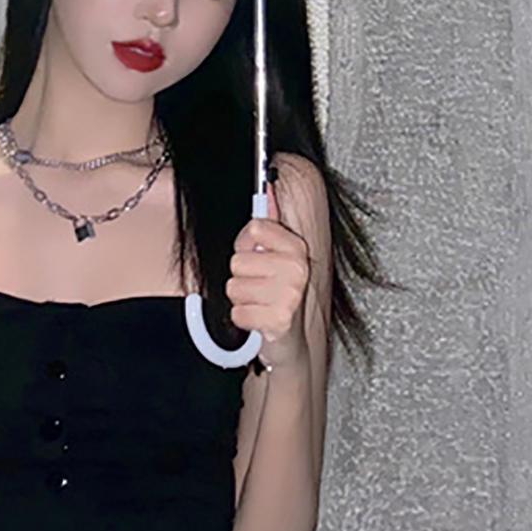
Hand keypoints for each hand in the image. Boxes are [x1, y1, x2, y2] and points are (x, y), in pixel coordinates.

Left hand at [227, 184, 310, 370]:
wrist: (288, 343)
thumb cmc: (278, 298)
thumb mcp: (278, 258)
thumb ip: (271, 224)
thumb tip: (268, 187)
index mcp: (296, 248)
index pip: (256, 226)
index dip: (245, 243)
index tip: (255, 256)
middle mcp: (297, 268)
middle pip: (238, 260)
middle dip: (240, 277)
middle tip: (258, 289)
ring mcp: (290, 294)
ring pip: (234, 287)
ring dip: (240, 300)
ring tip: (259, 305)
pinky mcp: (279, 319)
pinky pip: (237, 312)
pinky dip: (242, 319)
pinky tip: (258, 320)